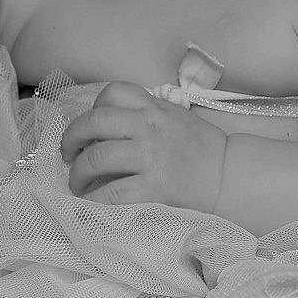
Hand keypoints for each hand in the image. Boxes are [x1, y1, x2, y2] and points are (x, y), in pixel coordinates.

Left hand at [61, 82, 227, 213]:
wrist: (229, 176)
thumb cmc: (201, 148)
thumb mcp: (175, 117)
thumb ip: (145, 114)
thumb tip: (107, 128)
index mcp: (154, 108)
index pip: (114, 93)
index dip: (93, 109)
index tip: (90, 128)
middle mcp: (149, 127)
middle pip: (94, 122)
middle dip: (71, 138)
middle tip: (68, 155)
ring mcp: (150, 157)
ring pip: (96, 158)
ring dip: (77, 174)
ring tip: (77, 184)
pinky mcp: (153, 188)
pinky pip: (111, 194)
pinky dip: (94, 201)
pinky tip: (92, 204)